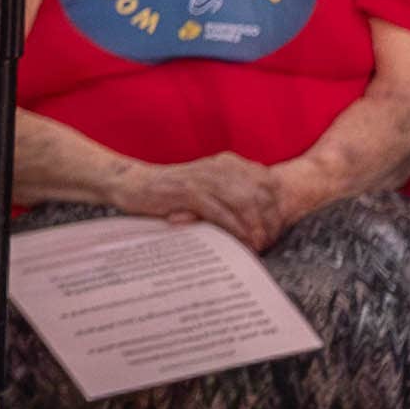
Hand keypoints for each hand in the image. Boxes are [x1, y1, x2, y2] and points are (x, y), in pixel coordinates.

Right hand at [109, 152, 290, 246]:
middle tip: (268, 242)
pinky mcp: (188, 192)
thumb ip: (230, 194)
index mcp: (229, 163)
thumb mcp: (207, 188)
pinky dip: (233, 228)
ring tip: (257, 245)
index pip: (268, 182)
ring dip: (254, 226)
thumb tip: (257, 216)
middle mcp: (221, 166)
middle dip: (269, 220)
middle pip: (261, 192)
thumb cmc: (171, 192)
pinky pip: (219, 211)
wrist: (132, 184)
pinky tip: (238, 241)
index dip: (276, 207)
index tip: (275, 230)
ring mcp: (204, 178)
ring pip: (244, 201)